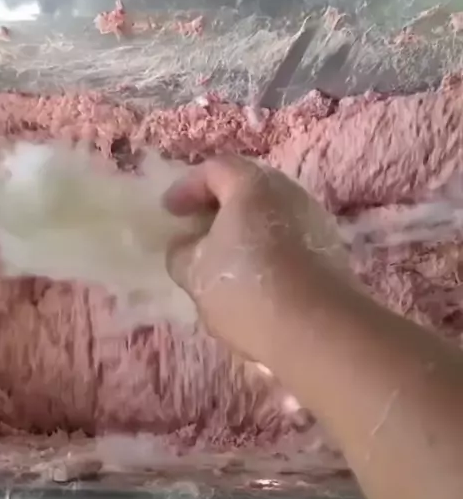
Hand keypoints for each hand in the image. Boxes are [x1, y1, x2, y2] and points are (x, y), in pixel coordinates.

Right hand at [164, 154, 346, 367]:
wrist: (317, 329)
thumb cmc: (247, 289)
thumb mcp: (194, 273)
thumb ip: (181, 252)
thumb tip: (186, 246)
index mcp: (253, 186)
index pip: (215, 169)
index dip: (186, 187)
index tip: (169, 213)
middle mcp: (289, 193)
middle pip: (247, 189)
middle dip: (217, 207)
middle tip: (195, 231)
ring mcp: (314, 221)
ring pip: (269, 216)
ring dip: (243, 232)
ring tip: (221, 260)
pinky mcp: (329, 252)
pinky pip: (287, 240)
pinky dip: (265, 250)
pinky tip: (252, 280)